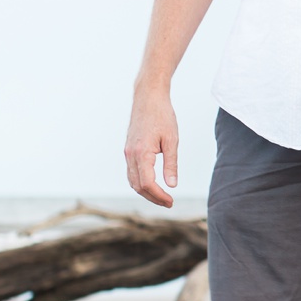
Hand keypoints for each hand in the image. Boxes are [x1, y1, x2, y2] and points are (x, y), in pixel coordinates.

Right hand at [125, 91, 178, 207]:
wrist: (148, 97)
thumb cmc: (162, 116)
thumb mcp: (172, 140)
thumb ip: (171, 164)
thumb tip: (172, 185)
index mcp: (141, 153)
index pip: (147, 184)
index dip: (159, 196)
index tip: (171, 201)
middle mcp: (131, 154)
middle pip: (138, 186)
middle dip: (153, 197)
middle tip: (169, 202)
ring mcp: (127, 152)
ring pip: (132, 181)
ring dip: (146, 192)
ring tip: (162, 196)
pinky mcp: (128, 149)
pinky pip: (131, 172)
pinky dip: (140, 182)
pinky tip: (153, 184)